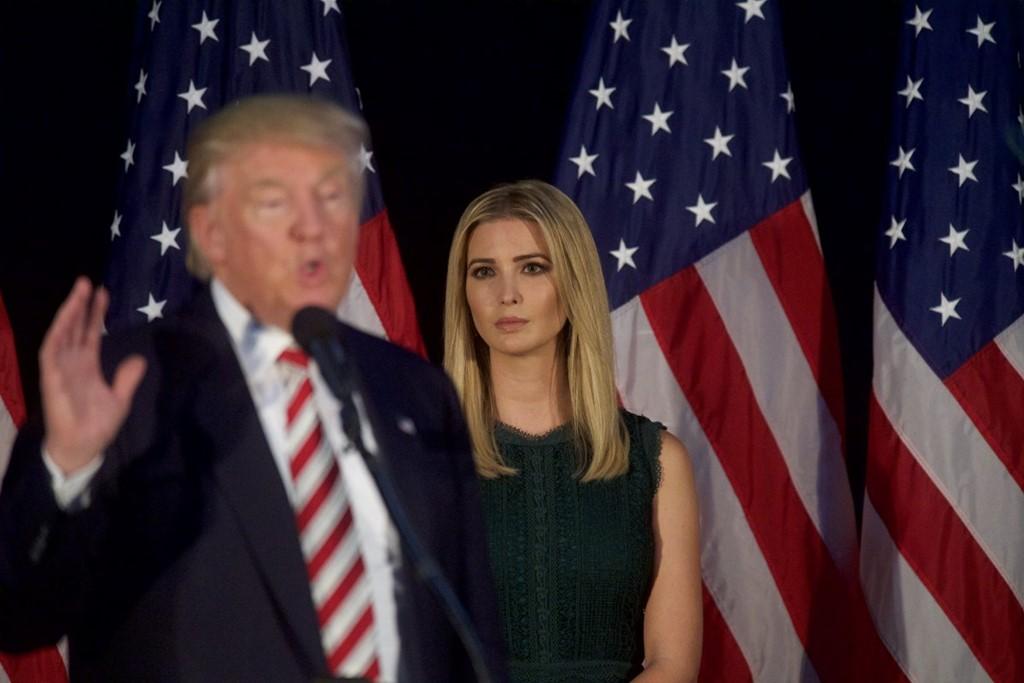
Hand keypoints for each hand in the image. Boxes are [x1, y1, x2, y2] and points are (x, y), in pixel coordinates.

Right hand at [39, 277, 146, 473]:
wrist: (83, 448)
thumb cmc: (97, 426)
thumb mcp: (120, 399)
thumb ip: (127, 378)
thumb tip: (139, 358)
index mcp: (87, 366)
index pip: (90, 333)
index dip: (94, 313)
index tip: (102, 292)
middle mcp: (72, 363)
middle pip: (75, 327)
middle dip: (80, 305)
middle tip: (87, 281)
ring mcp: (60, 369)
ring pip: (61, 334)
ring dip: (68, 313)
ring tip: (78, 292)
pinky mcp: (51, 379)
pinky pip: (50, 353)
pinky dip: (56, 336)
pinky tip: (63, 321)